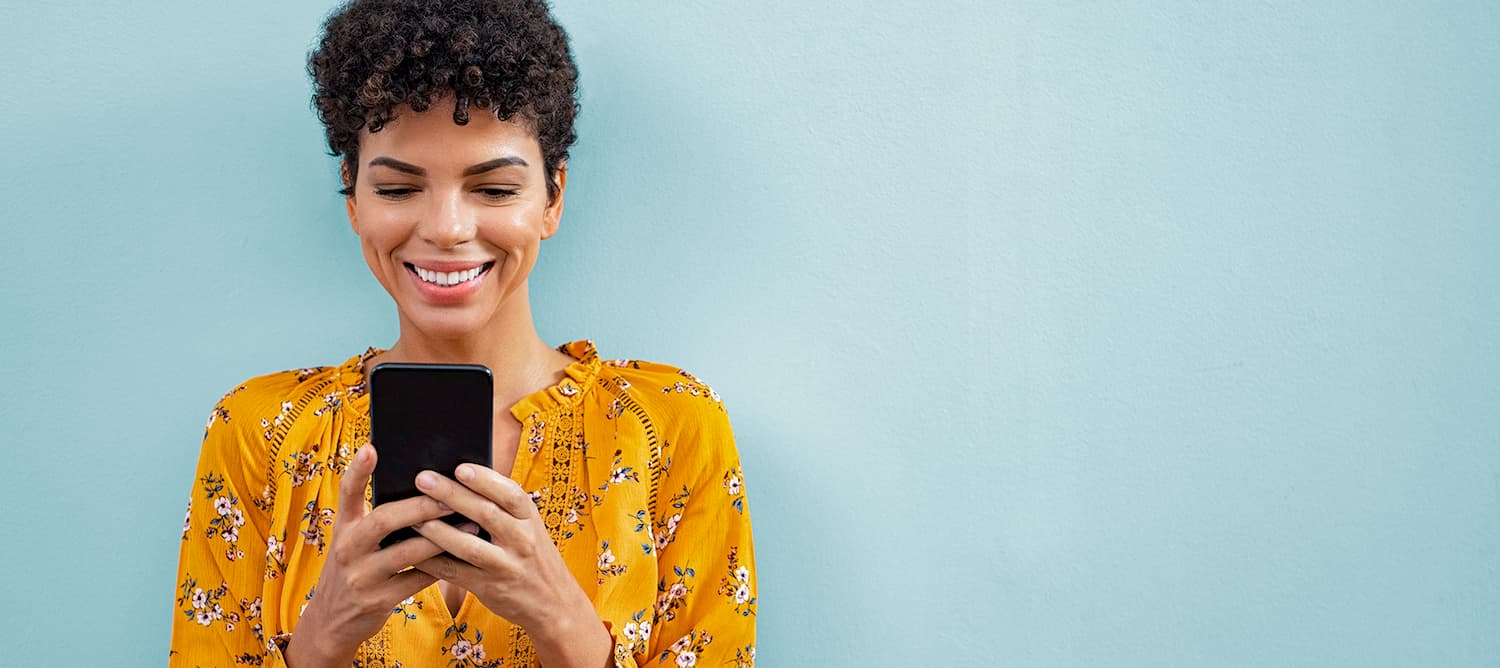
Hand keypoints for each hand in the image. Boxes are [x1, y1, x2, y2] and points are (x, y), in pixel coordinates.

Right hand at [285, 445, 456, 666]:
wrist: (331, 622)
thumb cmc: (354, 569)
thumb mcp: (353, 542)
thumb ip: (374, 518)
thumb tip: (420, 487)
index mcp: (343, 528)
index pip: (347, 492)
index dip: (358, 470)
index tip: (371, 447)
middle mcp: (347, 549)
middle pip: (385, 519)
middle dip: (421, 506)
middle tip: (451, 493)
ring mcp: (361, 577)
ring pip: (408, 551)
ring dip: (443, 537)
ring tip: (471, 523)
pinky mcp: (377, 601)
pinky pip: (418, 579)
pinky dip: (442, 566)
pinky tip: (464, 555)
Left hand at [411, 463, 610, 667]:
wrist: (554, 602)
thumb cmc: (533, 556)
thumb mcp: (529, 527)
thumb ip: (503, 508)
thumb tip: (459, 482)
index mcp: (530, 518)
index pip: (510, 493)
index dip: (485, 479)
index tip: (460, 467)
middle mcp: (522, 540)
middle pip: (485, 513)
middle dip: (451, 494)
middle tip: (423, 479)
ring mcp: (506, 565)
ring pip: (467, 545)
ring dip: (437, 530)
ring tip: (413, 517)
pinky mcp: (489, 588)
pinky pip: (455, 572)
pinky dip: (431, 561)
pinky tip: (413, 550)